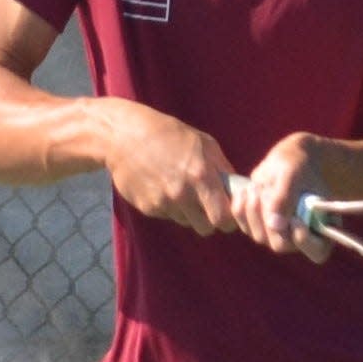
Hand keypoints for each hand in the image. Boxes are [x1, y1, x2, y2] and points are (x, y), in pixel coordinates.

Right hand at [98, 99, 236, 234]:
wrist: (125, 136)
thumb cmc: (169, 133)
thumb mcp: (204, 142)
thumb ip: (223, 168)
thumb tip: (237, 189)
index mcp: (201, 176)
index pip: (224, 218)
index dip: (230, 219)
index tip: (228, 214)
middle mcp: (182, 193)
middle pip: (206, 228)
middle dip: (210, 221)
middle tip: (207, 207)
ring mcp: (163, 202)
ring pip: (186, 222)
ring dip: (188, 212)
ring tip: (180, 188)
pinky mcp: (147, 207)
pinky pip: (167, 215)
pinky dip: (169, 207)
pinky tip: (163, 186)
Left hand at [229, 133, 332, 262]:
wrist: (285, 161)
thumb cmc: (298, 166)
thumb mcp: (293, 174)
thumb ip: (285, 198)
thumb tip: (275, 225)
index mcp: (321, 227)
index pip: (318, 251)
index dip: (306, 242)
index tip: (296, 220)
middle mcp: (299, 238)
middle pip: (280, 245)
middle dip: (270, 217)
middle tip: (267, 191)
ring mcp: (276, 235)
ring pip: (258, 236)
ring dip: (255, 208)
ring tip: (260, 186)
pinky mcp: (256, 227)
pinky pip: (242, 223)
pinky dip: (242, 204)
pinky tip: (249, 189)